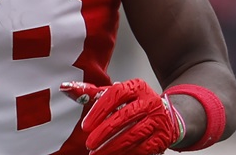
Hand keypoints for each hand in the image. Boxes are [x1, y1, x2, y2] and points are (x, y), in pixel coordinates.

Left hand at [61, 79, 179, 154]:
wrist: (169, 115)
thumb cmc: (137, 103)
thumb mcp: (118, 94)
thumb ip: (93, 93)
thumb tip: (66, 87)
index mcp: (136, 87)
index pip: (115, 95)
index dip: (99, 111)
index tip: (86, 126)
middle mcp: (149, 101)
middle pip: (124, 117)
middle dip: (104, 133)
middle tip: (89, 143)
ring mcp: (158, 120)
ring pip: (133, 135)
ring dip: (113, 147)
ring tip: (98, 154)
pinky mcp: (162, 137)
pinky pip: (143, 148)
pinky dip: (128, 154)